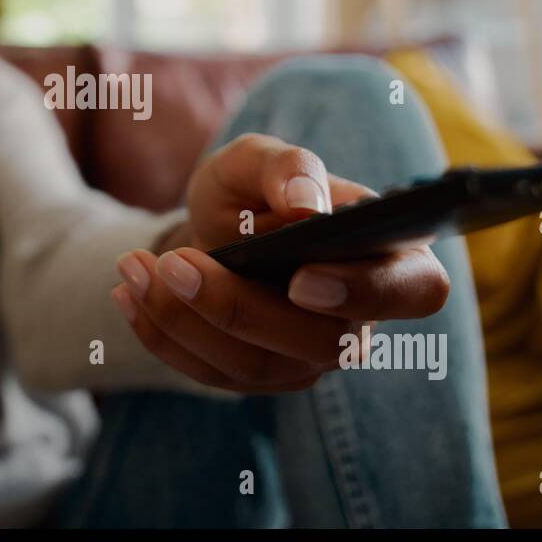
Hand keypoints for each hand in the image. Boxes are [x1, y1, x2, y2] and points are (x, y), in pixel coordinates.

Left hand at [112, 133, 449, 392]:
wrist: (212, 232)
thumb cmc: (251, 192)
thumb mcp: (256, 162)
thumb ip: (285, 165)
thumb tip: (305, 202)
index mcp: (390, 259)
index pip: (413, 291)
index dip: (365, 291)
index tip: (301, 278)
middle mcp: (358, 322)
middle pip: (319, 341)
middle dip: (236, 306)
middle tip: (172, 263)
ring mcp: (308, 360)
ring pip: (256, 365)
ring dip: (184, 318)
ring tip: (134, 267)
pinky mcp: (258, 379)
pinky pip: (211, 375)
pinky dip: (161, 334)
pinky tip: (128, 293)